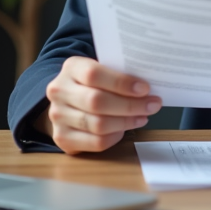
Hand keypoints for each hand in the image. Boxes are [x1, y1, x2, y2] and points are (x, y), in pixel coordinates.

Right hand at [36, 57, 161, 153]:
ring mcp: (58, 116)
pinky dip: (115, 137)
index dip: (121, 83)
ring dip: (126, 122)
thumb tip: (148, 87)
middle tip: (152, 105)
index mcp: (71, 67)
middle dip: (130, 105)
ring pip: (98, 124)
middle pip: (96, 101)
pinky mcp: (62, 138)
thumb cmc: (94, 83)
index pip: (94, 74)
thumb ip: (118, 74)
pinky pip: (96, 142)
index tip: (145, 88)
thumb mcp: (102, 70)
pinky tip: (124, 129)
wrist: (67, 102)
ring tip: (142, 117)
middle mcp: (59, 91)